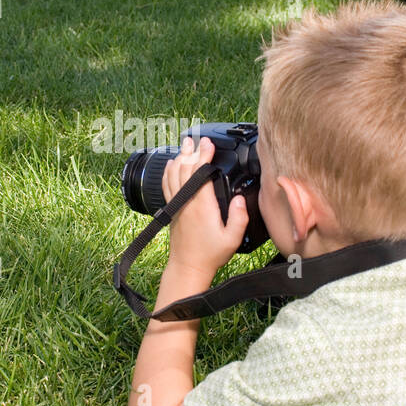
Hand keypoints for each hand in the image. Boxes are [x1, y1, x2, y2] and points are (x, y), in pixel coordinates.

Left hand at [161, 136, 248, 278]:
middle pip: (185, 169)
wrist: (188, 267)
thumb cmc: (210, 254)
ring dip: (179, 157)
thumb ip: (239, 218)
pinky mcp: (172, 209)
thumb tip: (238, 198)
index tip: (209, 143)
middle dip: (191, 151)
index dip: (204, 155)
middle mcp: (187, 201)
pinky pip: (167, 185)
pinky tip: (171, 164)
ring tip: (184, 144)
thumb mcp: (232, 239)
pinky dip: (168, 171)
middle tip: (195, 137)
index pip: (201, 173)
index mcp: (202, 205)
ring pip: (174, 174)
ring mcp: (177, 205)